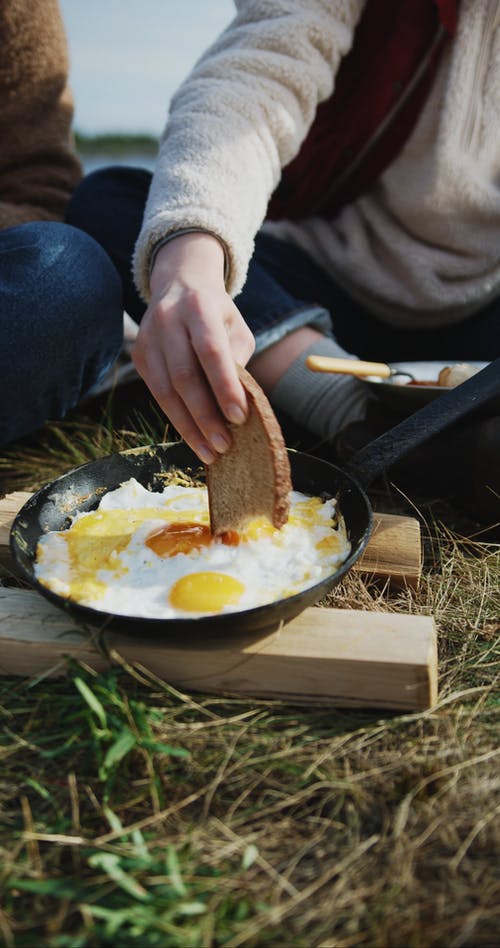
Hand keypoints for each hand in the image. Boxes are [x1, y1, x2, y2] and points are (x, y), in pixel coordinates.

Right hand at [132, 232, 254, 463]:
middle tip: (224, 445)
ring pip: (166, 390)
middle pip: (184, 375)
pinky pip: (157, 393)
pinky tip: (193, 437)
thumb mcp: (236, 327)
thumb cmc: (216, 314)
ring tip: (209, 452)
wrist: (179, 284)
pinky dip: (176, 418)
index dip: (225, 386)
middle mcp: (169, 320)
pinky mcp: (138, 355)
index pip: (211, 351)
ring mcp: (148, 337)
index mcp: (199, 307)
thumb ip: (237, 361)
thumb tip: (237, 408)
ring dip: (188, 426)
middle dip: (205, 415)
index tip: (239, 417)